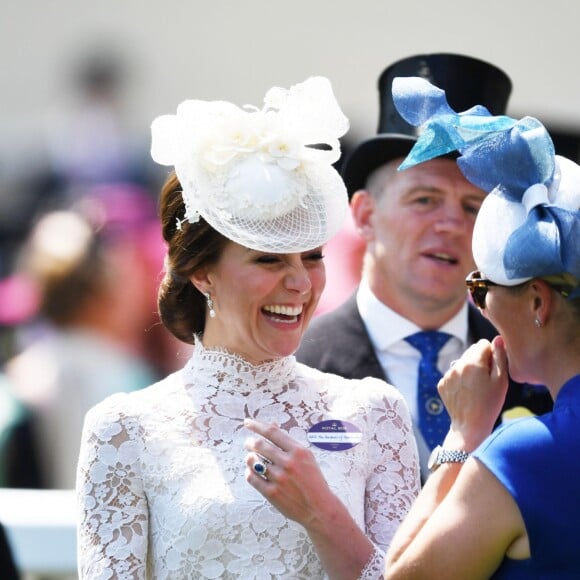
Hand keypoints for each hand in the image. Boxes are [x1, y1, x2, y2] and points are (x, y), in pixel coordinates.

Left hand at [244, 419, 334, 528]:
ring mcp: (279, 478)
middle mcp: (288, 463)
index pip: (272, 432)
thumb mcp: (306, 457)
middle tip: (248, 443)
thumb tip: (272, 424)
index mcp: (298, 451)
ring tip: (252, 458)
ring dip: (249, 457)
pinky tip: (253, 471)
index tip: (247, 422)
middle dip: (250, 442)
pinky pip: (251, 477)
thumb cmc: (313, 480)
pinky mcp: (272, 493)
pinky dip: (249, 472)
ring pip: (253, 461)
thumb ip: (288, 442)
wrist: (319, 508)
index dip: (257, 425)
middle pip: (260, 445)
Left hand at [439, 336, 508, 450]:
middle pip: (471, 351)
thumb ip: (500, 357)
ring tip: (477, 388)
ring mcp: (447, 375)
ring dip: (470, 370)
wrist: (470, 427)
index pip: (483, 344)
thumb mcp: (501, 381)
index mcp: (472, 362)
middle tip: (487, 380)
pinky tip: (467, 393)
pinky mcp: (442, 384)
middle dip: (480, 360)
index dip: (492, 355)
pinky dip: (460, 379)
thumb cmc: (490, 405)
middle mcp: (456, 365)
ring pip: (462, 363)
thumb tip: (498, 339)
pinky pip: (454, 374)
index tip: (494, 369)